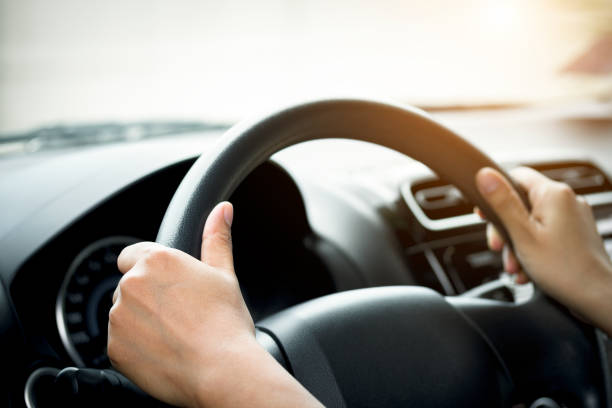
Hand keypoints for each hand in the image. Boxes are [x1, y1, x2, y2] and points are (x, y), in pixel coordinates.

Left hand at [108, 202, 321, 407]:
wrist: (221, 370)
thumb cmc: (226, 323)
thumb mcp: (224, 274)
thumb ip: (216, 238)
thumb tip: (222, 210)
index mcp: (157, 260)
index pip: (132, 254)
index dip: (150, 270)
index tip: (168, 287)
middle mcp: (132, 284)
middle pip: (130, 286)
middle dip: (147, 297)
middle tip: (179, 314)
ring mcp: (119, 317)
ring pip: (124, 314)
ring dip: (140, 321)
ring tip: (173, 335)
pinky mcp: (114, 348)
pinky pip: (120, 342)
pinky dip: (136, 347)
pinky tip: (164, 351)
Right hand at [475, 167, 611, 334]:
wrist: (598, 298)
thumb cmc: (565, 270)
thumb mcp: (522, 235)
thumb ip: (502, 202)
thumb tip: (484, 174)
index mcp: (553, 194)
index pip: (516, 176)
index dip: (495, 193)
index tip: (485, 214)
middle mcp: (567, 201)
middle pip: (521, 203)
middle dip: (505, 229)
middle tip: (499, 247)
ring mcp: (573, 217)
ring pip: (531, 222)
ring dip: (517, 244)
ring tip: (516, 266)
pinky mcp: (575, 233)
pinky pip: (544, 234)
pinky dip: (532, 249)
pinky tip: (527, 269)